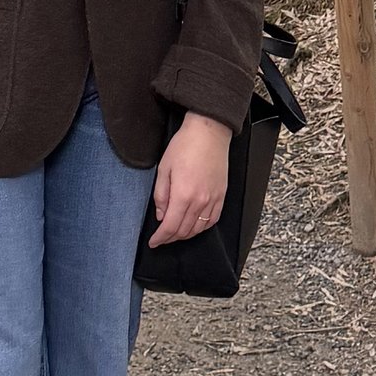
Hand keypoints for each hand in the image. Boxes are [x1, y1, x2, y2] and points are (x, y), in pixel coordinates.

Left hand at [151, 110, 231, 244]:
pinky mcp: (221, 196)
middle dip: (170, 238)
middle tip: (161, 238)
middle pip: (184, 231)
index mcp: (183, 195)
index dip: (160, 238)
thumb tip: (161, 216)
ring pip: (198, 229)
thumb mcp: (163, 169)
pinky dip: (202, 228)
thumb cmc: (184, 146)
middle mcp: (200, 201)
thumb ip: (161, 196)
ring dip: (185, 235)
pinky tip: (194, 227)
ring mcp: (213, 200)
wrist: (209, 133)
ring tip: (175, 233)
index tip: (154, 242)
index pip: (170, 227)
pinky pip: (212, 220)